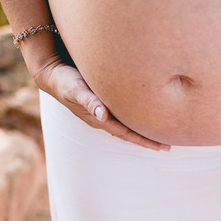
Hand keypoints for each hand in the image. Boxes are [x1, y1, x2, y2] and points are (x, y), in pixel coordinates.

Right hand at [35, 61, 168, 150]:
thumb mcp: (75, 89)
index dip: (143, 140)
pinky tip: (144, 116)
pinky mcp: (103, 102)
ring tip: (160, 136)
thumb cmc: (65, 80)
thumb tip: (102, 114)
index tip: (161, 147)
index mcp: (99, 118)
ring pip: (127, 125)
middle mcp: (103, 118)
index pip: (126, 133)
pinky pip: (123, 115)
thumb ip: (89, 100)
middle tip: (168, 147)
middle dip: (147, 140)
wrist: (52, 73)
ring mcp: (102, 112)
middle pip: (129, 133)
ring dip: (142, 131)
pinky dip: (135, 118)